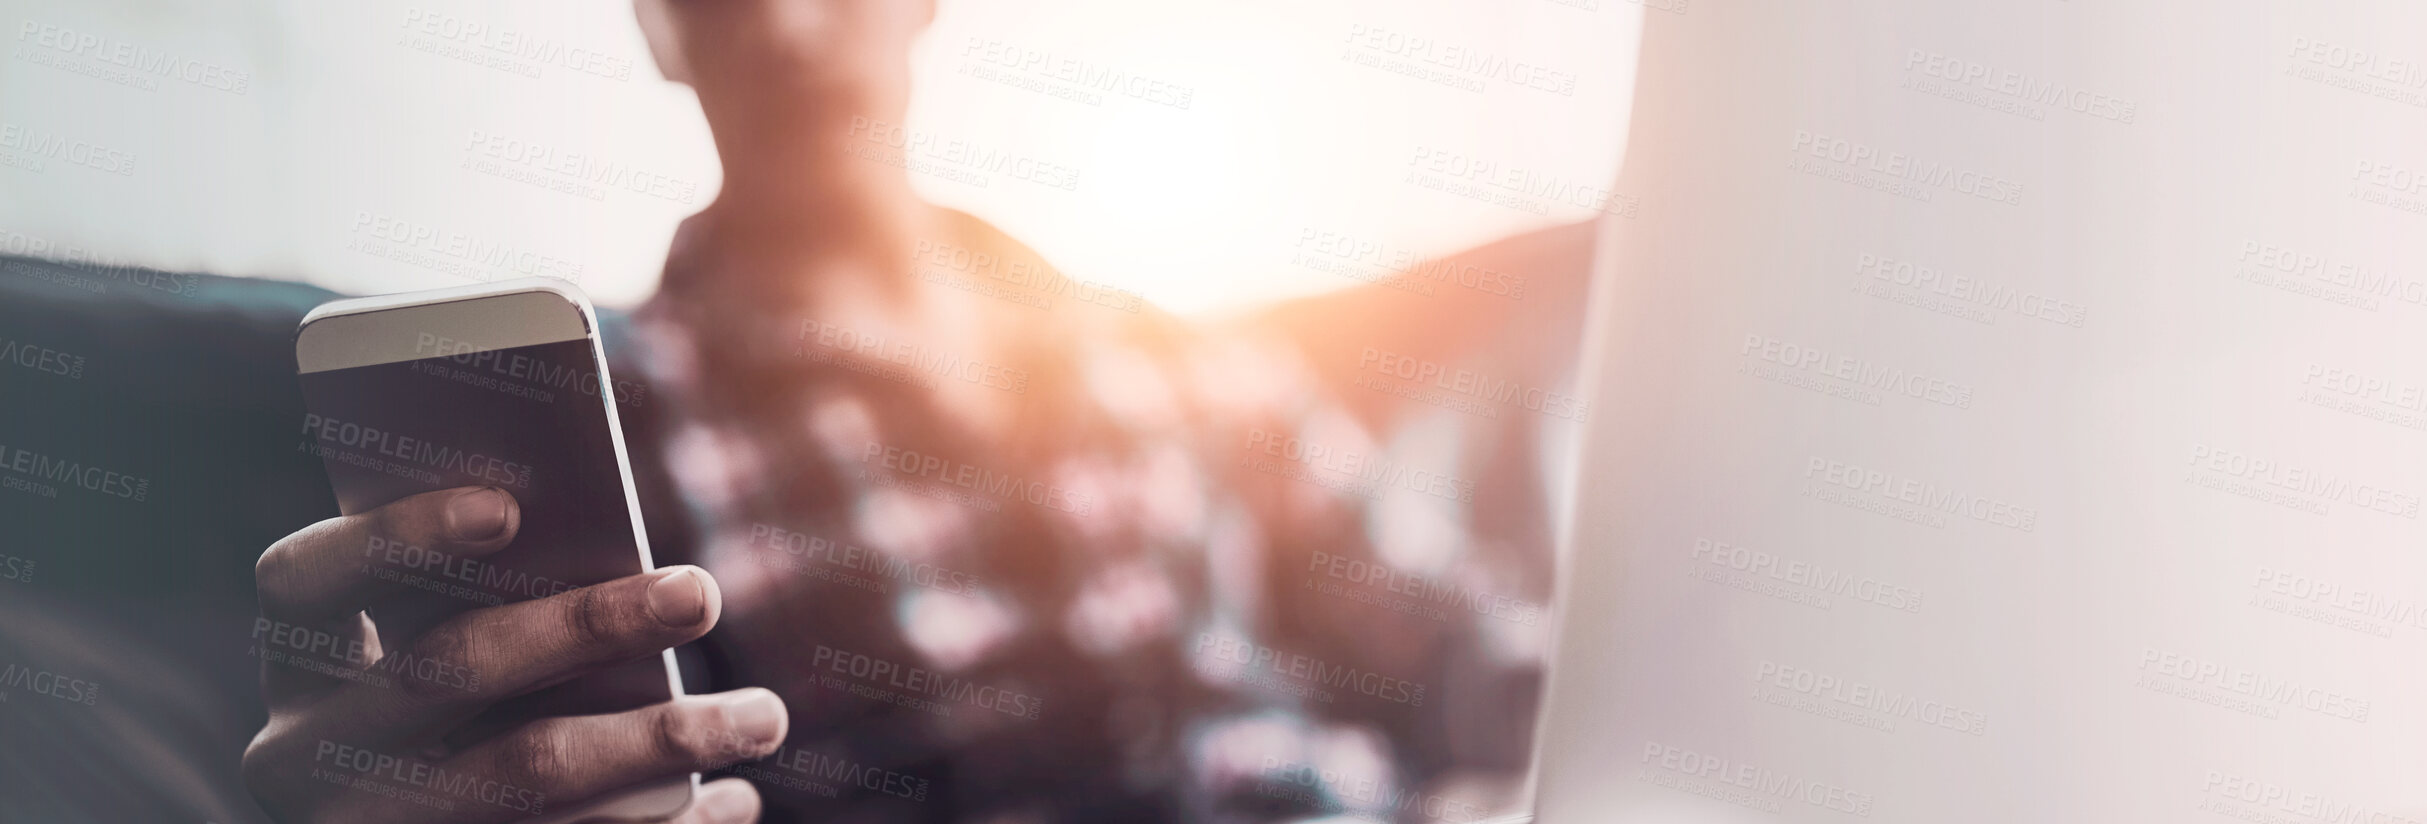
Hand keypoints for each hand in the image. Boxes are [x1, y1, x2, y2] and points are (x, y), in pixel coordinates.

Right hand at [241, 486, 784, 822]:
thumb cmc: (459, 715)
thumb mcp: (443, 652)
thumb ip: (489, 595)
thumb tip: (615, 536)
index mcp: (299, 667)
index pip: (302, 578)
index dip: (396, 534)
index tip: (506, 508)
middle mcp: (306, 755)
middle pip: (449, 668)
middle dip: (587, 622)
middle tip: (701, 590)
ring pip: (524, 770)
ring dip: (662, 737)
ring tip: (764, 714)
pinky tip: (730, 801)